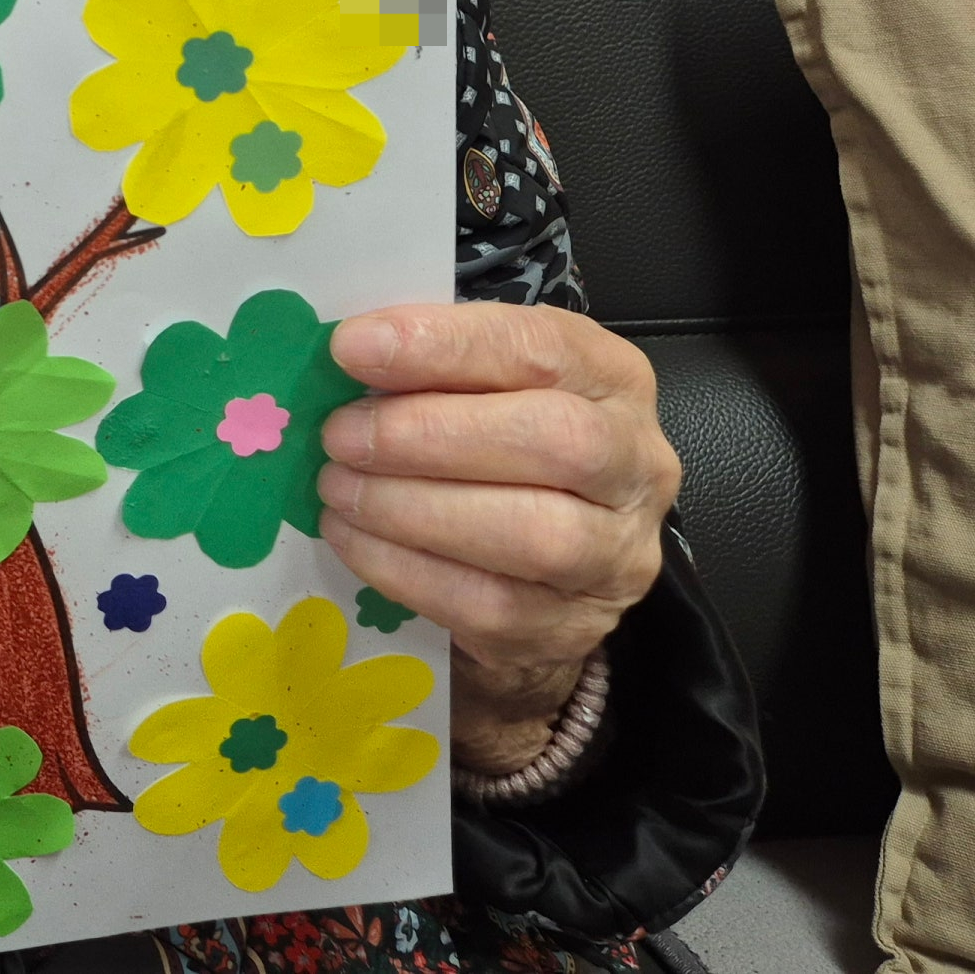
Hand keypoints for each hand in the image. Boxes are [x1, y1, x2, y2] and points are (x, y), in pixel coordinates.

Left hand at [315, 302, 679, 773]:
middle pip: (556, 442)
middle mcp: (636, 464)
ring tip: (337, 488)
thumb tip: (348, 354)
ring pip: (532, 534)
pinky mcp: (574, 628)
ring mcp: (616, 555)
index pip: (542, 348)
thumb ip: (434, 363)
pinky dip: (405, 570)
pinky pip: (490, 606)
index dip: (444, 346)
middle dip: (430, 436)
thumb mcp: (481, 383)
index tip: (352, 348)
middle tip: (341, 435)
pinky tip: (351, 538)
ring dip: (412, 509)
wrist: (538, 563)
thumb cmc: (497, 444)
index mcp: (612, 378)